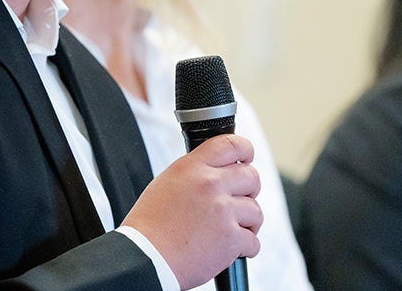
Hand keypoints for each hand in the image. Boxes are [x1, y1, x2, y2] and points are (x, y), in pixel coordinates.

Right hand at [121, 134, 261, 289]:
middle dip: (249, 191)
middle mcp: (210, 184)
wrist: (146, 257)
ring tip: (231, 231)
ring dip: (247, 223)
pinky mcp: (231, 238)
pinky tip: (229, 249)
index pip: (231, 145)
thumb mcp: (166, 183)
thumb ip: (195, 173)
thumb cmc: (150, 226)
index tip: (247, 158)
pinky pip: (253, 241)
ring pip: (255, 211)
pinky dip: (245, 247)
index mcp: (192, 168)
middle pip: (251, 177)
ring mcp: (223, 211)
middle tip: (238, 203)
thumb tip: (218, 173)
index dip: (245, 150)